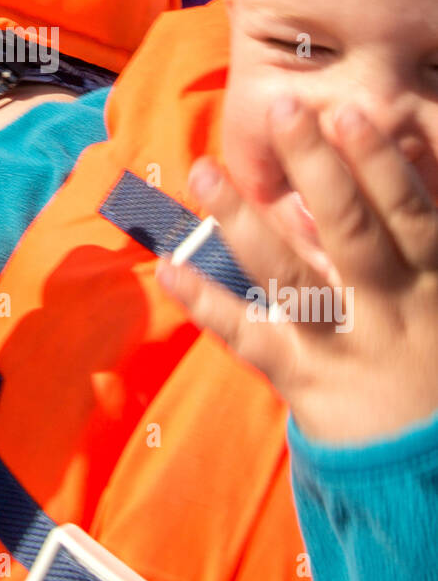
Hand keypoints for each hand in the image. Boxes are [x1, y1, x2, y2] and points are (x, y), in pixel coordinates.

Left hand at [156, 98, 437, 443]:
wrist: (430, 471)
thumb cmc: (434, 362)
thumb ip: (419, 243)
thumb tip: (402, 160)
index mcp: (431, 282)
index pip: (409, 212)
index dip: (378, 162)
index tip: (347, 112)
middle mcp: (387, 308)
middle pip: (349, 228)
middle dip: (316, 167)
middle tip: (285, 109)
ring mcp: (342, 345)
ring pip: (289, 277)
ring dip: (242, 222)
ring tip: (203, 172)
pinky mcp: (305, 381)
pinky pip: (249, 337)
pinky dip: (207, 304)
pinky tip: (169, 269)